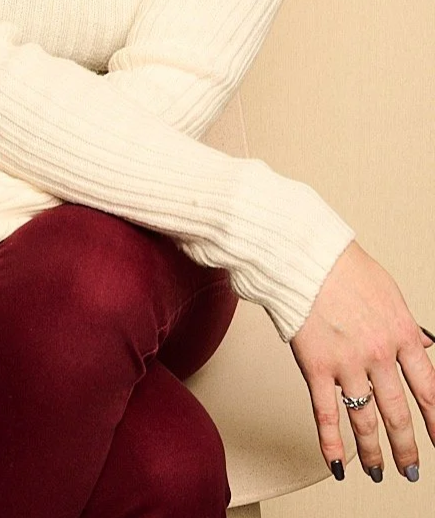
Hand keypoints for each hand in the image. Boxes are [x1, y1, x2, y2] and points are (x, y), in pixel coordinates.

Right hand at [288, 239, 434, 481]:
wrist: (304, 254)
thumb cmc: (343, 265)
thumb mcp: (390, 293)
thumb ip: (406, 325)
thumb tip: (423, 344)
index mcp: (401, 334)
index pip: (429, 389)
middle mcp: (378, 354)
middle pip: (399, 412)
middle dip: (407, 447)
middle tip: (411, 469)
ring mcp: (347, 363)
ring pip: (365, 419)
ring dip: (374, 451)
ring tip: (380, 471)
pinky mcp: (316, 366)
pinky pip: (325, 412)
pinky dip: (332, 443)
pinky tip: (337, 464)